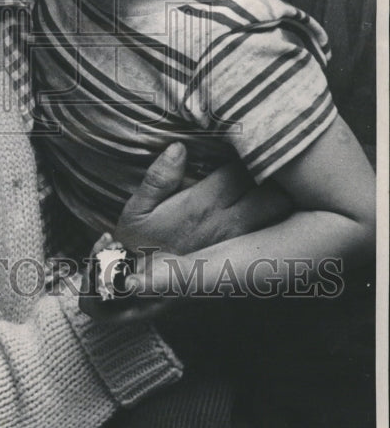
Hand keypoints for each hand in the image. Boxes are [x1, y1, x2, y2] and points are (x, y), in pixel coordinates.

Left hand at [78, 233, 188, 324]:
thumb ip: (145, 286)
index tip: (95, 272)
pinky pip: (101, 260)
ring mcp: (116, 284)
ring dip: (95, 255)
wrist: (184, 272)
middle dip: (90, 269)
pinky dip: (102, 248)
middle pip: (88, 288)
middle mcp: (116, 300)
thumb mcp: (161, 285)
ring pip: (93, 272)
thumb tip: (128, 284)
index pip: (93, 309)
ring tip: (108, 241)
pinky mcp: (119, 270)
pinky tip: (109, 237)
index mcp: (122, 311)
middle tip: (99, 252)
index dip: (88, 293)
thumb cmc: (175, 284)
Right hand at [114, 143, 292, 255]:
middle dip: (281, 172)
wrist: (143, 292)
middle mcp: (228, 222)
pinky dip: (285, 218)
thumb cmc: (138, 246)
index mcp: (203, 204)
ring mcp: (242, 242)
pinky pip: (277, 235)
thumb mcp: (137, 210)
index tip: (255, 135)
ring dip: (286, 194)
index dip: (253, 148)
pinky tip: (288, 208)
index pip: (242, 168)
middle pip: (274, 190)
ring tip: (289, 176)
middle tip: (279, 155)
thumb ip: (158, 179)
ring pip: (281, 213)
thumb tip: (178, 147)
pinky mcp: (247, 259)